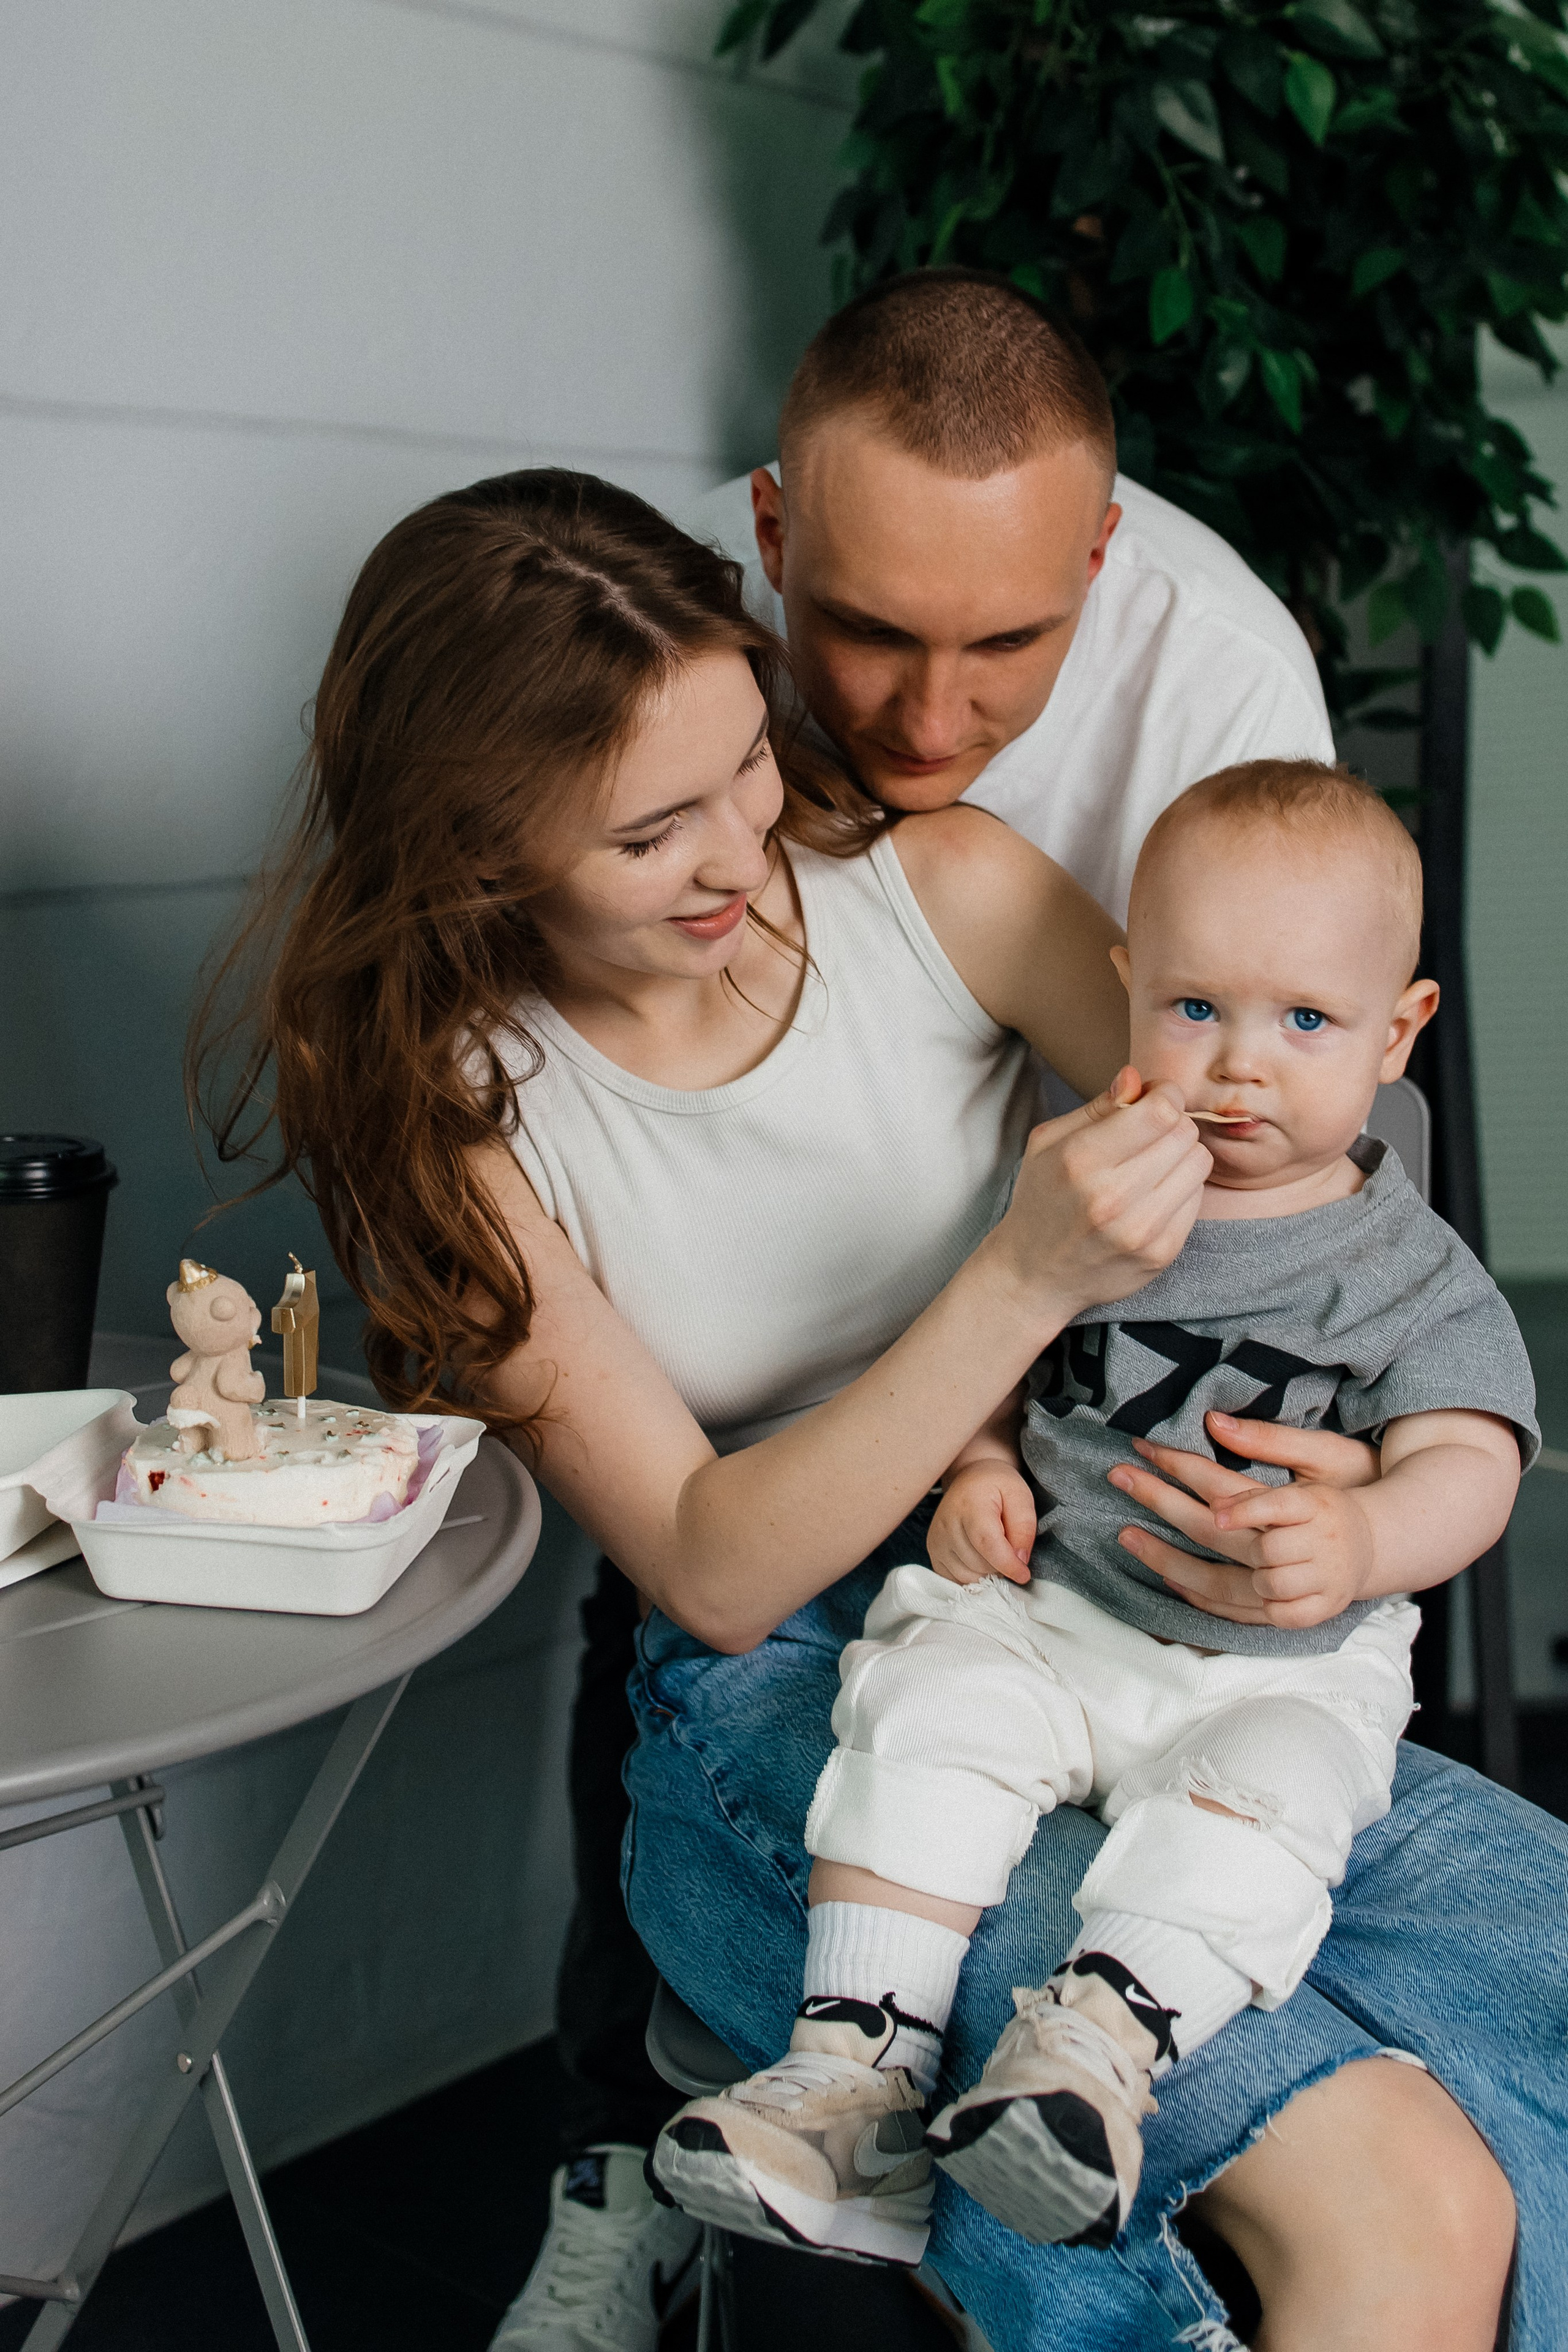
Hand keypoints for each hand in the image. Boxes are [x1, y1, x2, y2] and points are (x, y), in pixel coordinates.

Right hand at [928, 1461, 1036, 1585]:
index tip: (1024, 1574)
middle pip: (980, 1564)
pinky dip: (973, 1576)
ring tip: (995, 1551)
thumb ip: (1024, 1526)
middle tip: (1008, 1547)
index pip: (987, 1543)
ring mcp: (937, 1540)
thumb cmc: (997, 1486)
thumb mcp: (1020, 1496)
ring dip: (988, 1572)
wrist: (970, 1479)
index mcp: (970, 1505)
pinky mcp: (934, 1552)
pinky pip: (956, 1579)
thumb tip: (1019, 1560)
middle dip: (1001, 1565)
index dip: (1008, 1564)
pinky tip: (981, 1559)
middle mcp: (947, 1524)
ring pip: (969, 1576)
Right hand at [989, 1067, 1211, 1325]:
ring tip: (1153, 1164)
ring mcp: (1141, 1230)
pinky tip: (1154, 1195)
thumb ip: (1097, 1107)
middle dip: (1172, 1123)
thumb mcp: (1048, 1143)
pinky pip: (1198, 1198)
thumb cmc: (1042, 1200)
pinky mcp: (1161, 1253)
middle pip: (1184, 1133)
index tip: (1153, 1100)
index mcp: (1080, 1161)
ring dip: (1182, 1155)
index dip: (1165, 1095)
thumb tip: (1137, 1077)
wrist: (1035, 1274)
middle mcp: (1112, 1197)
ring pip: (1199, 1162)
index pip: (1160, 1111)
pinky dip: (1182, 1189)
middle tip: (1150, 1134)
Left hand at [1108, 1432, 1376, 1628]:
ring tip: (1128, 1536)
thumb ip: (1270, 1441)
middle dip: (1163, 1502)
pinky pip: (1242, 1612)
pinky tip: (1169, 1579)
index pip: (1234, 1485)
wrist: (1383, 1544)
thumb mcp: (1321, 1454)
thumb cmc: (1346, 1491)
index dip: (1187, 1467)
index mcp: (1307, 1506)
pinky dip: (1204, 1598)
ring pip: (1228, 1580)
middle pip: (1218, 1532)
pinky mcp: (1299, 1614)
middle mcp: (1302, 1548)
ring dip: (1175, 1560)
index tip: (1147, 1450)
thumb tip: (1215, 1422)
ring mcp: (1300, 1586)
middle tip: (1119, 1477)